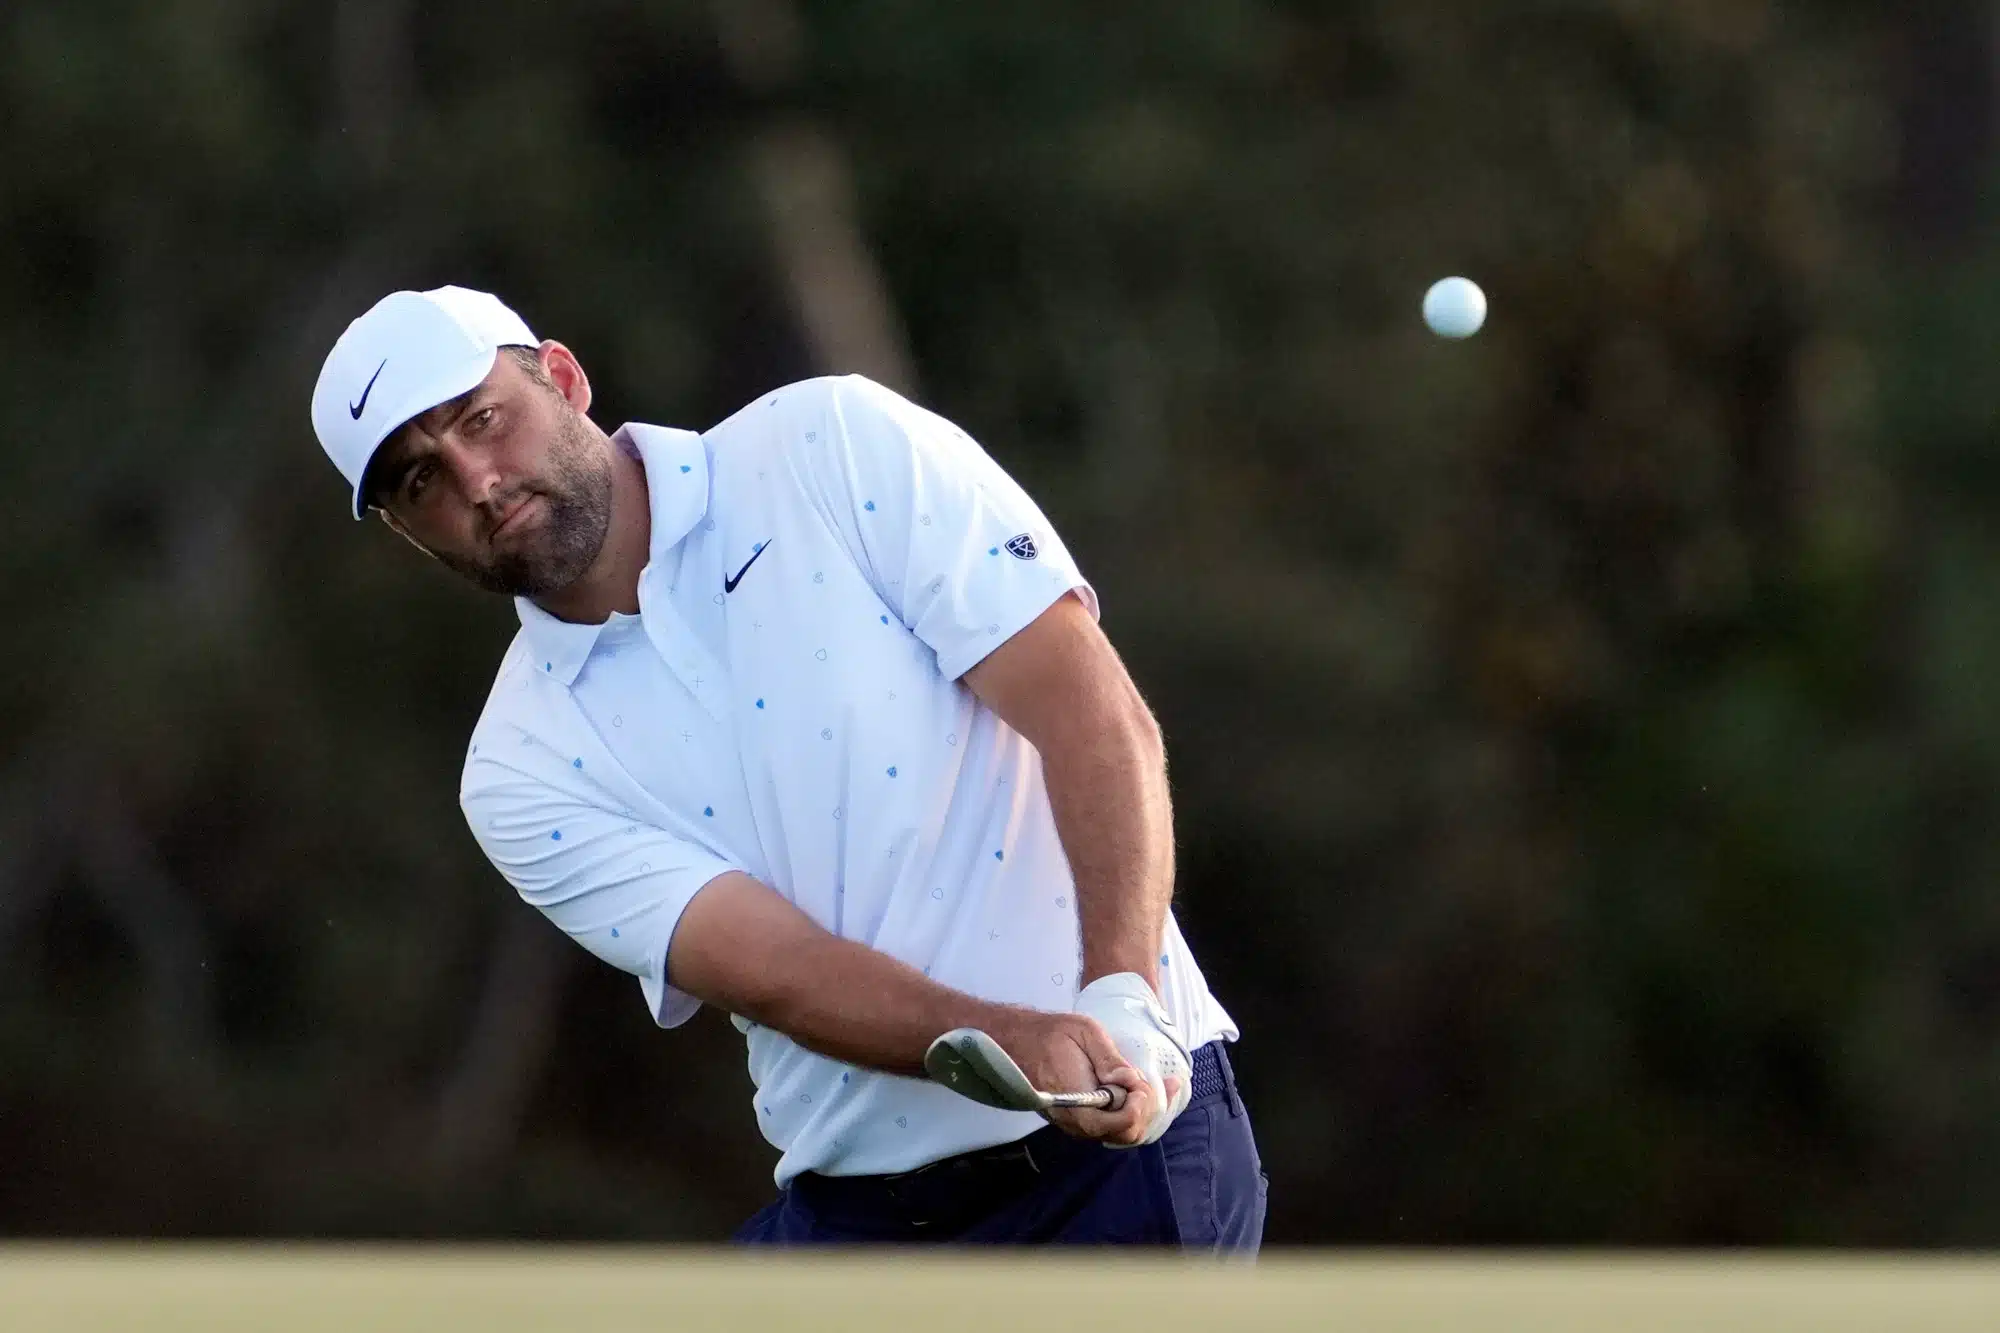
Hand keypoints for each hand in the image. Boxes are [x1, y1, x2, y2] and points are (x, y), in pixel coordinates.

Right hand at [982, 1009, 1159, 1146]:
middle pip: (1127, 1134)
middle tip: (1158, 1084)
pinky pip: (1109, 1127)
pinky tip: (1136, 1092)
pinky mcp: (1076, 1121)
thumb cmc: (1049, 1033)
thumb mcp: (1085, 1032)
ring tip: (1153, 1087)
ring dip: (1141, 1112)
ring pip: (1120, 1134)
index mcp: (1077, 1102)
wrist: (1016, 1041)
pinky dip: (1128, 1112)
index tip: (1140, 1081)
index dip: (1140, 1104)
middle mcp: (1076, 1122)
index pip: (1122, 1122)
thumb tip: (1131, 1082)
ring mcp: (1075, 1124)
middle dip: (1147, 1110)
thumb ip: (1111, 1060)